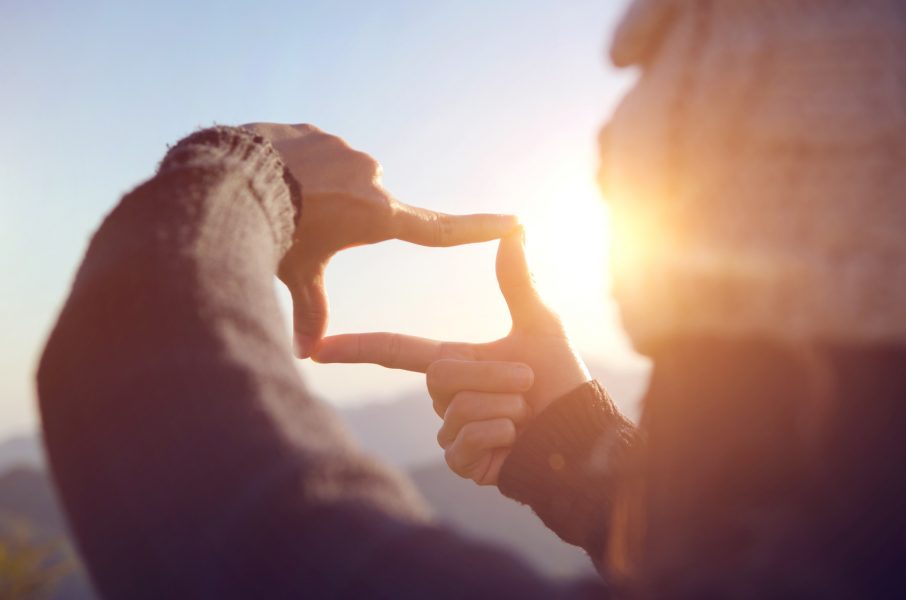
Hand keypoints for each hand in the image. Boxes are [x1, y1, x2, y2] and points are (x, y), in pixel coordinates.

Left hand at [242, 123, 518, 357]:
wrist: (233, 178)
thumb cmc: (273, 233)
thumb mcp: (297, 273)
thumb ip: (309, 309)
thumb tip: (304, 355)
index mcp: (377, 216)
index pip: (438, 228)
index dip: (477, 228)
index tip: (514, 221)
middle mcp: (372, 179)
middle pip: (363, 207)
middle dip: (336, 217)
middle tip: (301, 225)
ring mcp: (346, 152)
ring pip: (337, 178)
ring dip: (316, 191)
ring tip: (280, 200)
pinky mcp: (320, 134)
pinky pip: (313, 154)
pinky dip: (297, 168)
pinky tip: (271, 176)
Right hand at [313, 229, 591, 478]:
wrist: (580, 432)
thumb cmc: (561, 380)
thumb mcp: (539, 325)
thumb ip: (518, 281)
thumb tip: (516, 228)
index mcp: (454, 361)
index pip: (395, 351)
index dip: (356, 348)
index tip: (316, 347)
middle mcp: (445, 396)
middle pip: (440, 376)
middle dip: (494, 376)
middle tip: (527, 384)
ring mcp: (450, 431)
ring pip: (457, 410)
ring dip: (504, 407)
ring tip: (525, 413)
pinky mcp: (461, 462)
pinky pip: (465, 442)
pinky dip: (500, 435)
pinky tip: (516, 440)